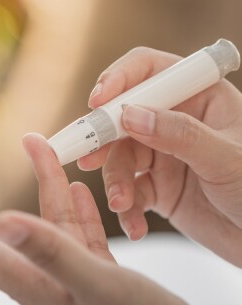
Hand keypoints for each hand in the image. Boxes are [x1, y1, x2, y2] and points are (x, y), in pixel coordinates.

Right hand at [81, 46, 241, 265]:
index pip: (151, 71)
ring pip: (120, 159)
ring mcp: (164, 155)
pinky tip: (136, 225)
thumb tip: (129, 114)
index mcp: (201, 97)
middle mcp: (177, 121)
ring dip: (116, 183)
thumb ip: (179, 134)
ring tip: (122, 205)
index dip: (119, 80)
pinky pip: (128, 192)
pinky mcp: (156, 188)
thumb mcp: (226, 159)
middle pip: (123, 118)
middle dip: (105, 141)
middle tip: (87, 159)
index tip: (97, 104)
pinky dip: (127, 209)